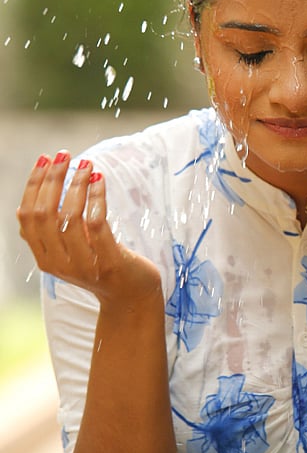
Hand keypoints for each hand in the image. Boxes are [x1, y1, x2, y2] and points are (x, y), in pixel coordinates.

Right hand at [17, 151, 161, 306]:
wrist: (132, 297)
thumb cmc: (102, 266)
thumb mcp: (71, 250)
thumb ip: (53, 231)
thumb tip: (32, 198)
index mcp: (44, 258)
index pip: (27, 216)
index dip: (33, 185)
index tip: (45, 160)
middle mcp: (58, 264)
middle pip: (44, 214)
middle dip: (52, 179)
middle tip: (64, 155)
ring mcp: (83, 265)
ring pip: (69, 217)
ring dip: (77, 185)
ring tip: (87, 166)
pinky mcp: (108, 262)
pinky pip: (96, 223)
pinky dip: (96, 197)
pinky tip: (100, 181)